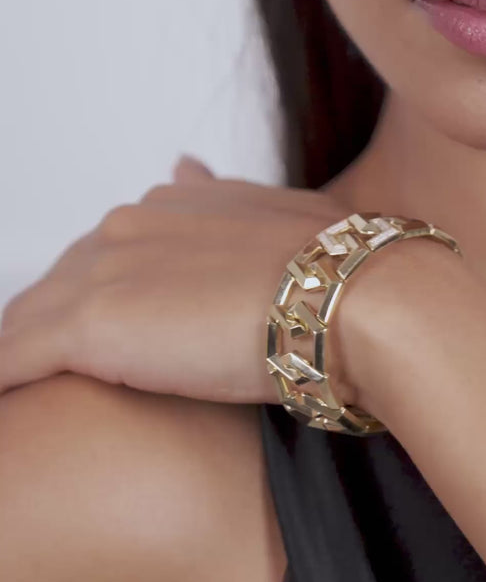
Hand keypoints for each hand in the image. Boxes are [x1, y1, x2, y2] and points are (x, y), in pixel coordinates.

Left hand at [0, 157, 359, 405]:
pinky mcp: (89, 326)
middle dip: (59, 332)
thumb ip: (222, 196)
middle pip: (62, 287)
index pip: (109, 257)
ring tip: (27, 393)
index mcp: (172, 204)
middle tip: (60, 382)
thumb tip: (182, 164)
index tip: (114, 341)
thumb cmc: (340, 269)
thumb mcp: (284, 215)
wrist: (354, 297)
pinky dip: (5, 382)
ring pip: (29, 322)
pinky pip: (13, 359)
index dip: (105, 303)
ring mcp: (104, 270)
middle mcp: (128, 224)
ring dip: (24, 356)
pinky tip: (7, 417)